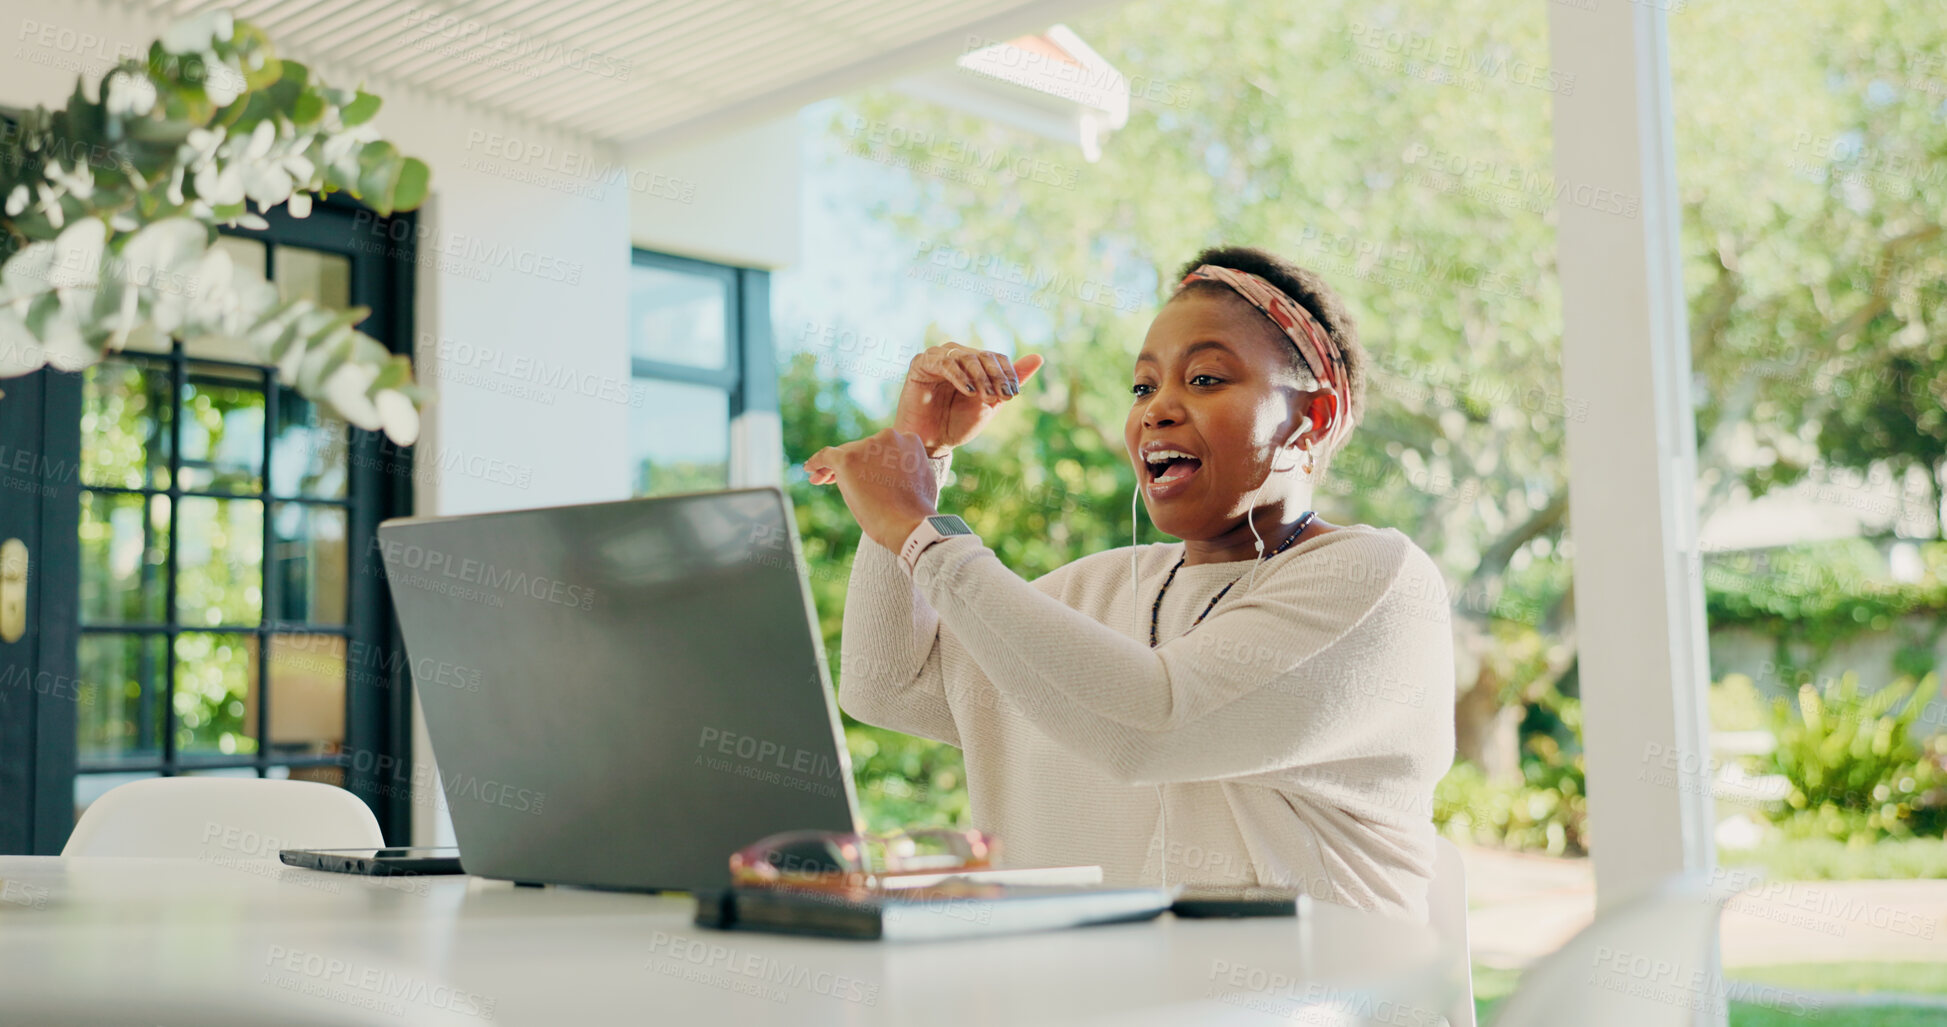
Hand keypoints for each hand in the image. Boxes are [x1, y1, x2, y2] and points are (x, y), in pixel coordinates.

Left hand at [804, 429, 941, 550]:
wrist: (909, 524)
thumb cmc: (917, 511)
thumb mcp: (920, 480)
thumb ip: (906, 468)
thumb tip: (893, 473)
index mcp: (908, 439)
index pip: (883, 447)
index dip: (869, 459)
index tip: (861, 473)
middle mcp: (888, 437)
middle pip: (862, 449)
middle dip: (852, 464)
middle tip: (833, 480)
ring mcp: (867, 446)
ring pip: (846, 455)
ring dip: (835, 469)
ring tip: (822, 481)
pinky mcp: (848, 459)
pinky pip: (826, 456)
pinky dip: (816, 463)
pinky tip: (809, 469)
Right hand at [893, 343, 1043, 455]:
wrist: (931, 442)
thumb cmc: (958, 423)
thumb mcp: (991, 402)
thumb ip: (1010, 380)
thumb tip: (1039, 357)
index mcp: (973, 363)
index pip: (997, 357)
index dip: (1007, 374)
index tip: (1011, 396)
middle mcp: (956, 355)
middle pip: (984, 355)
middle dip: (995, 377)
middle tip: (999, 398)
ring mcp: (938, 358)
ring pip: (967, 356)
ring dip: (980, 377)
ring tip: (984, 397)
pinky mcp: (921, 364)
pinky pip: (945, 363)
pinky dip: (960, 376)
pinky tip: (969, 392)